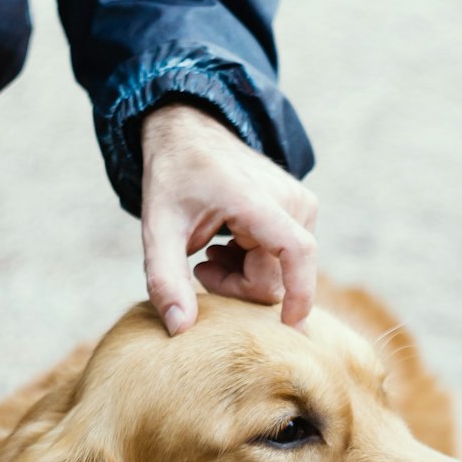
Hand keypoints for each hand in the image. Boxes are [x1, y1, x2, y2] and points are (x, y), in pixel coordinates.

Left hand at [140, 105, 317, 334]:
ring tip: (213, 254)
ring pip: (281, 273)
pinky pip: (285, 259)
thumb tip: (181, 329)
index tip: (287, 329)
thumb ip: (165, 279)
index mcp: (258, 199)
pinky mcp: (303, 208)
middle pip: (276, 278)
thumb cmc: (174, 178)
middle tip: (202, 270)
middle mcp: (290, 200)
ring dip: (244, 276)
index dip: (299, 295)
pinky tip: (229, 245)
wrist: (189, 132)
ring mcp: (301, 203)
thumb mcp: (158, 228)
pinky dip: (255, 264)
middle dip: (238, 287)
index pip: (297, 253)